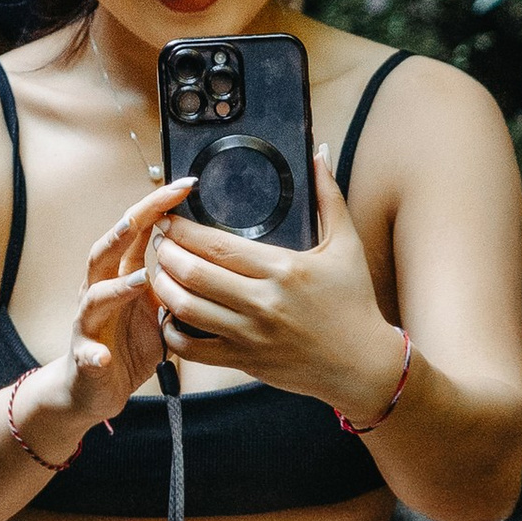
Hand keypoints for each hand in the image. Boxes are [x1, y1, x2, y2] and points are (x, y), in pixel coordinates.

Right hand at [13, 178, 193, 462]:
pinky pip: (88, 354)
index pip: (136, 232)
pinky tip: (103, 357)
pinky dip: (94, 354)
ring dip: (117, 288)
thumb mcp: (156, 310)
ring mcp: (88, 323)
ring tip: (141, 280)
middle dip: (130, 227)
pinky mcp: (84, 357)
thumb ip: (174, 285)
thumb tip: (212, 259)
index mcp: (120, 277)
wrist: (89, 388)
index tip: (183, 186)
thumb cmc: (125, 345)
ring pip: (96, 297)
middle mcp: (99, 292)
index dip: (156, 208)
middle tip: (157, 210)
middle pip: (109, 250)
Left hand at [143, 147, 403, 422]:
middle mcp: (263, 301)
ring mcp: (251, 334)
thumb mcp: (346, 246)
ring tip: (157, 272)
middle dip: (165, 253)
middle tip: (158, 240)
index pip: (217, 244)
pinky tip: (169, 316)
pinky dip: (173, 332)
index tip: (167, 218)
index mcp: (283, 268)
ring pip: (186, 309)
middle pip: (193, 273)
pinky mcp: (246, 361)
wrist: (364, 365)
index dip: (182, 230)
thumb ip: (328, 197)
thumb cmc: (354, 303)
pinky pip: (194, 349)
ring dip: (163, 288)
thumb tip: (318, 155)